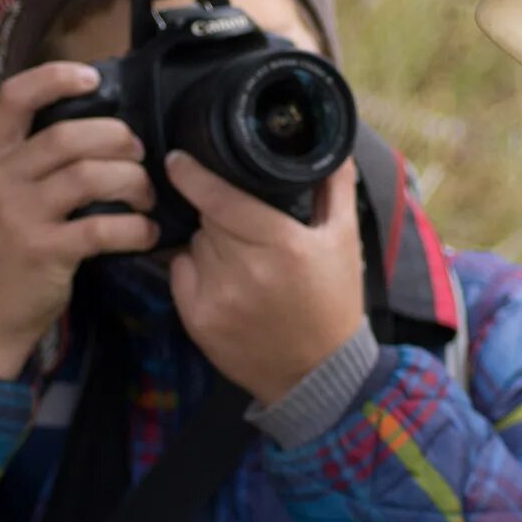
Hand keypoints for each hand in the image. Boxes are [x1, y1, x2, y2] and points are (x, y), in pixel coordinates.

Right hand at [0, 62, 159, 378]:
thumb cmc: (3, 244)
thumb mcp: (1, 192)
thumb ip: (33, 159)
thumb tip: (98, 124)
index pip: (15, 97)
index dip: (55, 78)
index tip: (92, 77)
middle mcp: (1, 179)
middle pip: (68, 136)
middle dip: (116, 138)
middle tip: (138, 153)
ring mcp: (20, 215)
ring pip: (90, 176)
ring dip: (132, 181)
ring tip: (146, 194)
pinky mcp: (44, 251)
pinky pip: (101, 227)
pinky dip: (134, 228)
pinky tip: (146, 232)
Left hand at [165, 152, 364, 405]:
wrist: (317, 373)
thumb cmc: (333, 302)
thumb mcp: (345, 241)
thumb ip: (336, 189)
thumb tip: (334, 148)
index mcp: (282, 244)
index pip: (222, 199)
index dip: (195, 175)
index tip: (177, 159)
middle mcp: (246, 270)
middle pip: (208, 218)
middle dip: (220, 215)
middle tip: (248, 232)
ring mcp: (218, 297)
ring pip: (194, 243)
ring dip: (210, 243)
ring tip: (242, 261)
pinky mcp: (199, 321)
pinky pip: (180, 272)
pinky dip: (194, 269)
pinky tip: (223, 282)